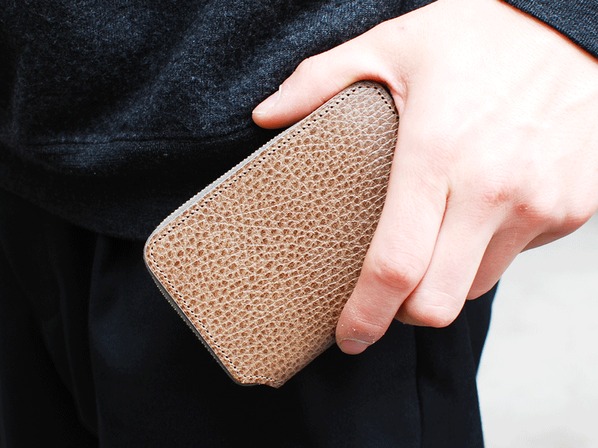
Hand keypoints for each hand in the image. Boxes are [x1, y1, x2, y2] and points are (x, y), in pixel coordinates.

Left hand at [253, 0, 597, 353]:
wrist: (572, 24)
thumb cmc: (481, 34)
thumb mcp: (393, 45)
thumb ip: (321, 80)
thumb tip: (266, 116)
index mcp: (436, 154)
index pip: (395, 266)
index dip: (365, 314)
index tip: (349, 335)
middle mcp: (491, 189)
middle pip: (437, 301)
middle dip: (402, 313)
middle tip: (386, 293)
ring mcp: (537, 204)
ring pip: (474, 286)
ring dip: (444, 279)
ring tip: (433, 238)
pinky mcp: (570, 211)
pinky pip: (515, 258)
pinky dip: (486, 251)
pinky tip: (478, 212)